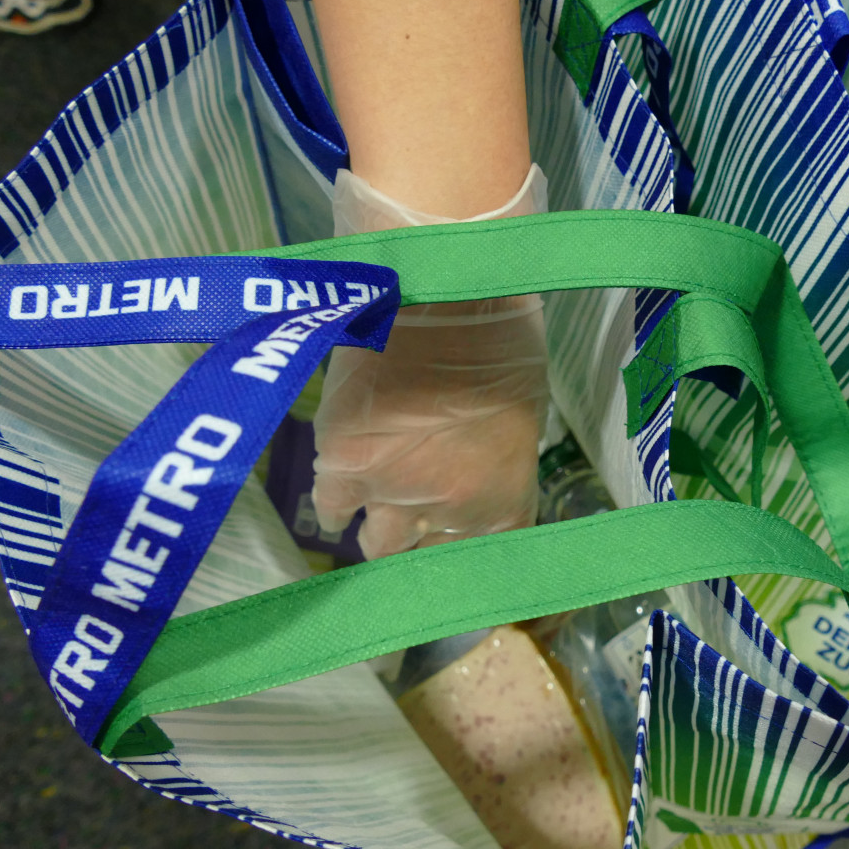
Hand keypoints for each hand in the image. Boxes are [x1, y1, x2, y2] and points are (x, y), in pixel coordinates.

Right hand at [311, 295, 547, 555]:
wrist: (442, 287)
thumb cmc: (501, 333)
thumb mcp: (517, 411)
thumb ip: (492, 462)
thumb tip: (472, 478)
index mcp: (504, 500)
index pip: (487, 560)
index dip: (467, 557)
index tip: (455, 547)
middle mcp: (452, 511)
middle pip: (427, 561)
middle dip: (422, 543)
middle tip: (415, 517)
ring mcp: (395, 492)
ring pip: (377, 545)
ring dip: (379, 528)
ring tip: (380, 500)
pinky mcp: (345, 464)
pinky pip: (331, 506)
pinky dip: (336, 500)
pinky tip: (343, 485)